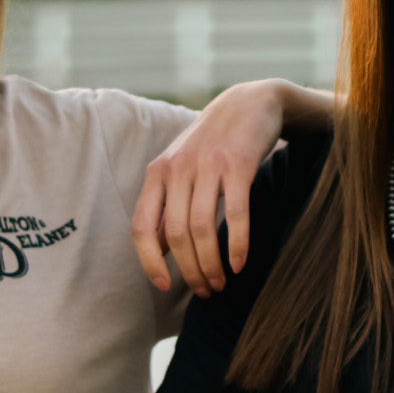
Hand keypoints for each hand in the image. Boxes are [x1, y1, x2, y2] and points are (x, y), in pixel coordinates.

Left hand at [133, 80, 286, 295]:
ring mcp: (208, 165)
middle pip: (175, 234)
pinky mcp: (238, 164)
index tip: (164, 286)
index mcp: (158, 172)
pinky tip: (240, 264)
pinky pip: (235, 213)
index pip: (141, 226)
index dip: (149, 261)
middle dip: (189, 269)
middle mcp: (177, 168)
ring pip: (201, 228)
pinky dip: (237, 244)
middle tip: (205, 290)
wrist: (251, 102)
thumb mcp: (181, 167)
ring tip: (221, 283)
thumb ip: (168, 204)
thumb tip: (159, 252)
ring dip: (211, 263)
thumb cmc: (214, 143)